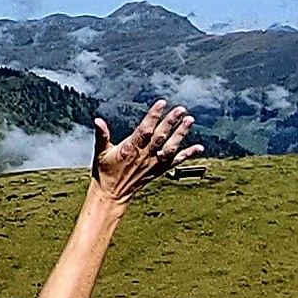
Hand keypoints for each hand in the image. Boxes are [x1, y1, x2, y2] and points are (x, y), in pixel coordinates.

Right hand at [87, 101, 203, 207]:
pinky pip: (176, 162)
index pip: (144, 130)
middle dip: (171, 122)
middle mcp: (144, 156)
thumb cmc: (105, 172)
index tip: (162, 104)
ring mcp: (153, 164)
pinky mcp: (159, 170)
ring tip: (190, 120)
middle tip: (181, 109)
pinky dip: (188, 154)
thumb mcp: (100, 152)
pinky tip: (199, 148)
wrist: (112, 194)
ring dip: (181, 134)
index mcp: (130, 149)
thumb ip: (101, 135)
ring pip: (170, 147)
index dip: (153, 116)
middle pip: (160, 136)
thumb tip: (97, 120)